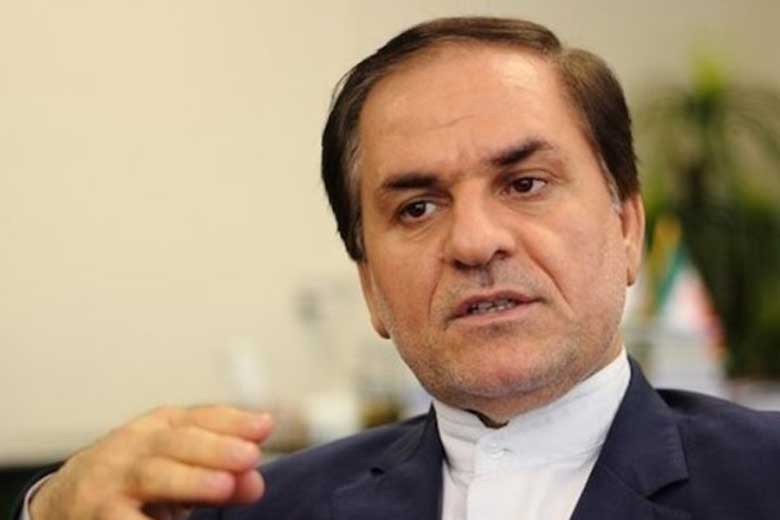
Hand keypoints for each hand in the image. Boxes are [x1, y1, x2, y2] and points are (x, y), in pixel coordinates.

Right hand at [29, 405, 273, 519]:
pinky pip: (126, 519)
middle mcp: (132, 447)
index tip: (265, 426)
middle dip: (215, 448)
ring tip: (224, 486)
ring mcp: (111, 482)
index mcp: (156, 428)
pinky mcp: (97, 516)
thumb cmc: (133, 482)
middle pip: (176, 442)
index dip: (232, 421)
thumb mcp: (175, 469)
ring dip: (190, 480)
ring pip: (152, 475)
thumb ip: (218, 473)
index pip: (198, 418)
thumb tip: (255, 482)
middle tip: (250, 456)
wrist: (61, 501)